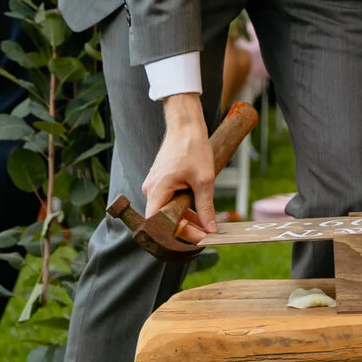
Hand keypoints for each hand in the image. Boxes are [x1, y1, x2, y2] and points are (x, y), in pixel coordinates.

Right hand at [140, 94, 217, 242]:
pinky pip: (169, 199)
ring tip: (207, 222)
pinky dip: (183, 205)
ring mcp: (154, 184)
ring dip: (186, 216)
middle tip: (206, 232)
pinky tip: (199, 209)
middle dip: (186, 227)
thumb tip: (210, 228)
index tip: (198, 236)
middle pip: (164, 219)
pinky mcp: (160, 180)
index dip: (179, 233)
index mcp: (157, 190)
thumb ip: (206, 207)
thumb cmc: (193, 147)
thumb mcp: (204, 180)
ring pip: (168, 209)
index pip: (159, 224)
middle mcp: (150, 189)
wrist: (186, 125)